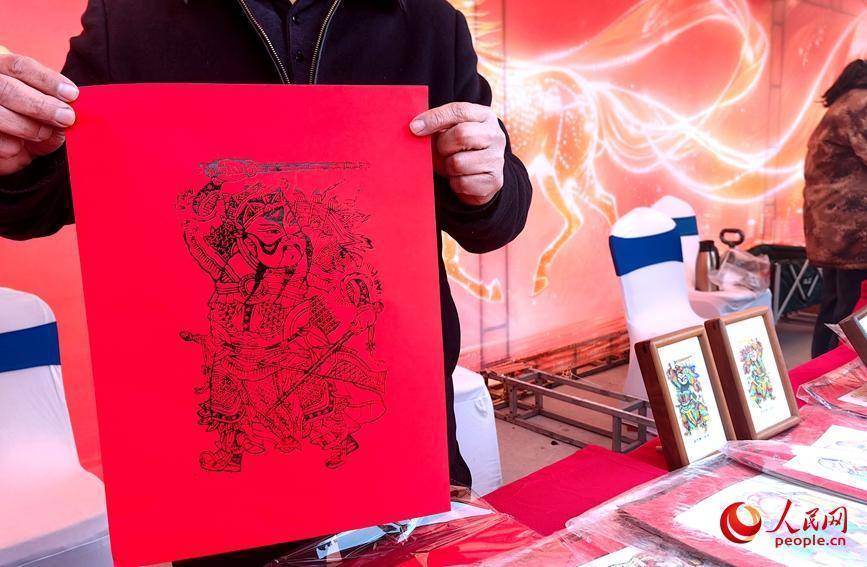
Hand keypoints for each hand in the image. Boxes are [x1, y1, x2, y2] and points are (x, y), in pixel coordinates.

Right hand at [0, 49, 78, 175]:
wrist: (0, 141)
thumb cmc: (22, 119)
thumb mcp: (39, 109)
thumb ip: (52, 107)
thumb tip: (66, 117)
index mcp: (1, 69)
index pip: (19, 66)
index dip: (47, 80)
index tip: (71, 94)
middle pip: (7, 88)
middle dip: (40, 105)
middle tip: (66, 118)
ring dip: (27, 127)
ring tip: (44, 134)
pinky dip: (11, 146)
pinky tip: (20, 146)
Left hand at [410, 102, 505, 205]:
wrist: (484, 175)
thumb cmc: (462, 148)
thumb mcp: (453, 129)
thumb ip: (439, 124)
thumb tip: (416, 127)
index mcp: (485, 116)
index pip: (458, 111)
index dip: (434, 118)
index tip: (414, 127)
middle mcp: (495, 136)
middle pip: (461, 135)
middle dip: (442, 146)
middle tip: (440, 151)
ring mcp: (497, 159)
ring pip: (458, 163)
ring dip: (447, 167)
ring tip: (451, 165)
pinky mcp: (494, 181)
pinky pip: (462, 183)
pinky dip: (454, 183)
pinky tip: (459, 178)